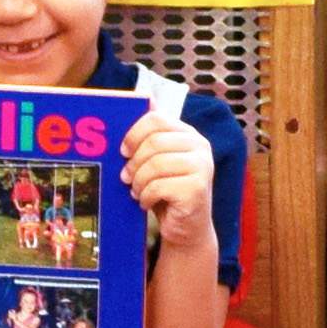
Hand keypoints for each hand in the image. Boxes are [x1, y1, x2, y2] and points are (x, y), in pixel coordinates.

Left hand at [118, 112, 215, 242]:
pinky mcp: (198, 189)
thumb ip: (150, 137)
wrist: (187, 229)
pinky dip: (145, 197)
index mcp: (189, 134)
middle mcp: (201, 146)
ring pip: (155, 165)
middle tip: (126, 178)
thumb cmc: (167, 192)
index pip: (157, 119)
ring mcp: (203, 167)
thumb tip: (143, 98)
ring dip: (138, 182)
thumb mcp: (157, 162)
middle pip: (154, 142)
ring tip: (137, 191)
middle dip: (134, 163)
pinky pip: (159, 186)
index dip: (134, 134)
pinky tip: (146, 202)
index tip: (123, 151)